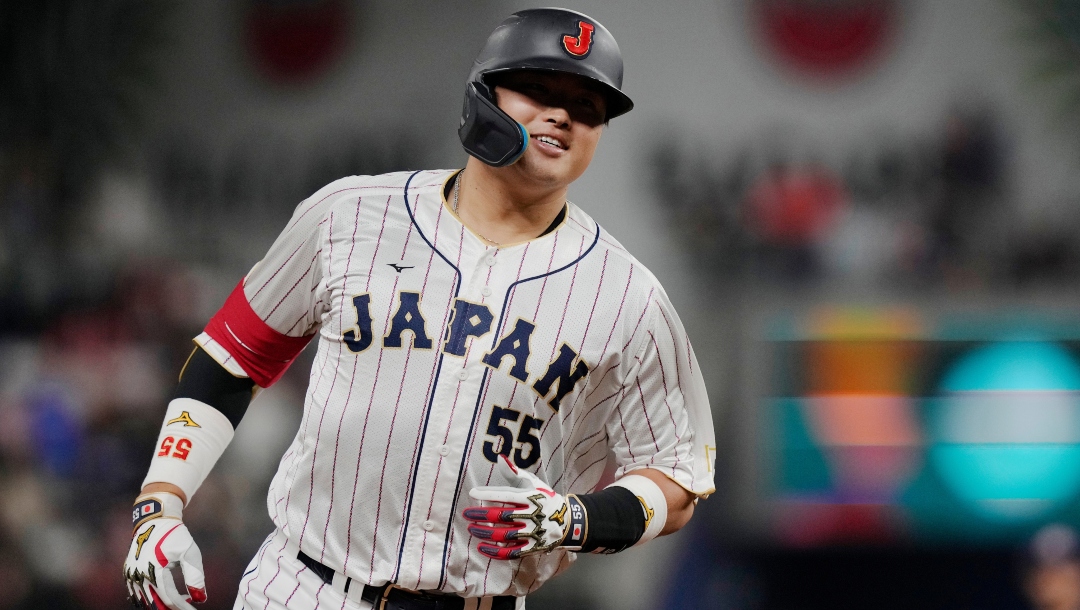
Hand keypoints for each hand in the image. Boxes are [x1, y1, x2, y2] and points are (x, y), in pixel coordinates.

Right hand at [122, 493, 206, 608]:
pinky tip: (164, 596)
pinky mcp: (128, 573)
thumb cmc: (175, 535)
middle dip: (171, 608)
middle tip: (186, 606)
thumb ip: (195, 577)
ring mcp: (130, 575)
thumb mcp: (190, 553)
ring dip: (160, 605)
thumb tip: (200, 599)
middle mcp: (139, 575)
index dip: (182, 608)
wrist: (154, 520)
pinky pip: (136, 594)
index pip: (170, 599)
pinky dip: (149, 599)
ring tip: (179, 601)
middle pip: (155, 604)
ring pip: (144, 601)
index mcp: (155, 570)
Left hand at [463, 456, 577, 558]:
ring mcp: (532, 533)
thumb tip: (499, 458)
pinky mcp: (532, 548)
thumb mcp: (533, 483)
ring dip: (485, 533)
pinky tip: (481, 547)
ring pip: (504, 535)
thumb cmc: (545, 499)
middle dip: (481, 515)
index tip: (472, 493)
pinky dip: (495, 552)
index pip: (506, 495)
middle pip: (502, 516)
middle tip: (466, 514)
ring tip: (471, 528)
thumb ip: (514, 472)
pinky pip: (511, 553)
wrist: (568, 522)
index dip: (488, 494)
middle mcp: (532, 515)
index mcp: (531, 497)